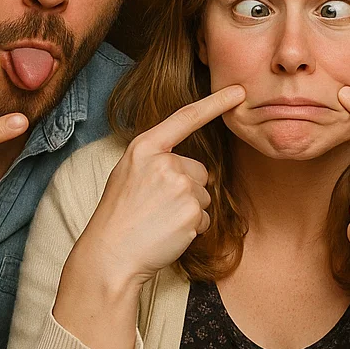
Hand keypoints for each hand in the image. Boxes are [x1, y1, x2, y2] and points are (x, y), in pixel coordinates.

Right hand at [60, 85, 245, 294]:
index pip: (186, 117)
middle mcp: (165, 162)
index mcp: (145, 147)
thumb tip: (188, 164)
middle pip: (198, 170)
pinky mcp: (192, 213)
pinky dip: (192, 228)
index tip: (239, 91)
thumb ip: (157, 158)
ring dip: (189, 209)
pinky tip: (167, 232)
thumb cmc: (119, 215)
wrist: (110, 256)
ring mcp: (180, 187)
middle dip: (186, 188)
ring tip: (159, 220)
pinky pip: (205, 218)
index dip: (216, 102)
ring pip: (203, 195)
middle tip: (156, 206)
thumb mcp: (128, 172)